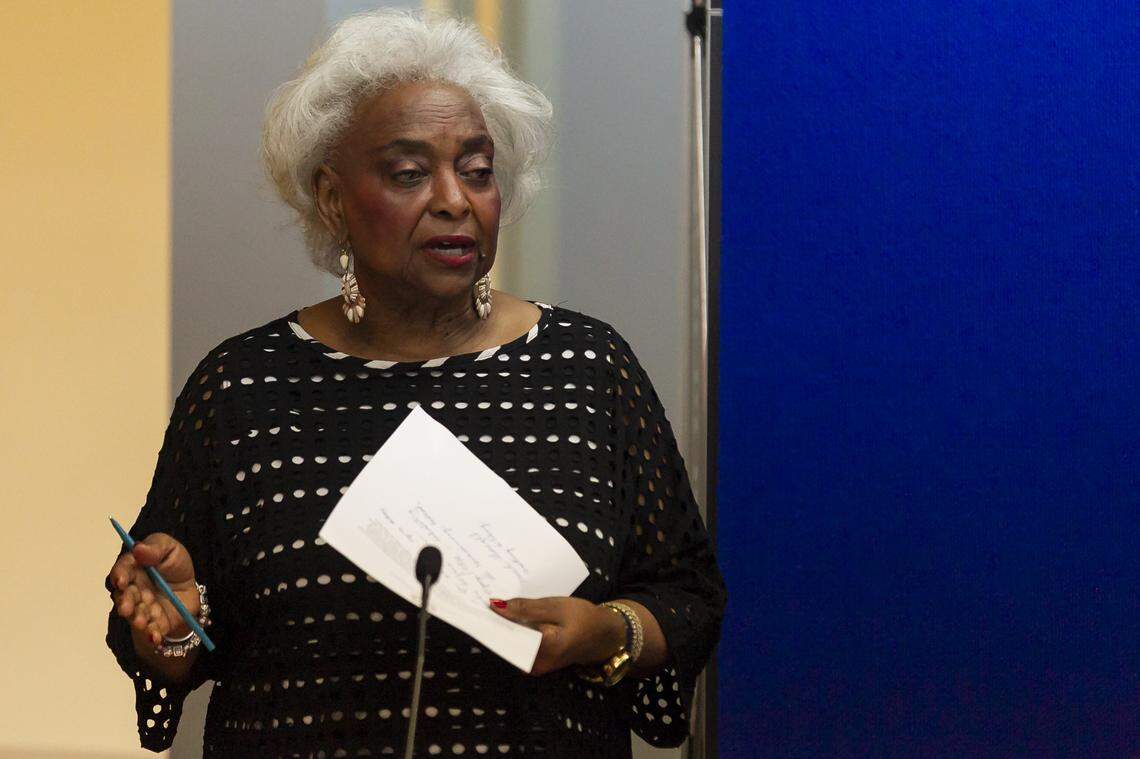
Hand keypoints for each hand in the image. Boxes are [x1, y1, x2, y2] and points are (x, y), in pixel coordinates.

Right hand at [106, 532, 197, 646]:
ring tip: (142, 622)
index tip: (122, 580)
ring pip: (135, 614)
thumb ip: (156, 547)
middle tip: (127, 608)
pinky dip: (151, 635)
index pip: (122, 571)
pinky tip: (155, 637)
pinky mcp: (152, 624)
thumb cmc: (175, 565)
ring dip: (137, 619)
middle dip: (125, 602)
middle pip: (124, 596)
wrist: (190, 589)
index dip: (120, 575)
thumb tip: (138, 548)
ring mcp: (140, 608)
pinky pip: (149, 631)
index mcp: (133, 569)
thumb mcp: (171, 549)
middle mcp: (132, 590)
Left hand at [489, 596, 625, 675]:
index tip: (478, 606)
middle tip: (485, 601)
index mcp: (544, 649)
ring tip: (495, 606)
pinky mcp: (536, 664)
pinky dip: (514, 632)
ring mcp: (535, 667)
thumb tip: (495, 605)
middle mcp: (536, 664)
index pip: (507, 637)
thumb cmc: (584, 618)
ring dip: (504, 627)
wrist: (604, 636)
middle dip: (496, 623)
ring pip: (511, 645)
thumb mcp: (556, 606)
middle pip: (507, 642)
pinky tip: (511, 617)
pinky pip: (518, 647)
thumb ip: (526, 607)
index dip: (491, 622)